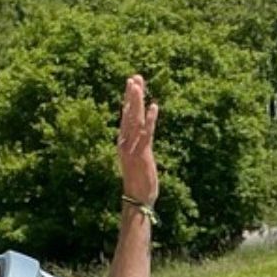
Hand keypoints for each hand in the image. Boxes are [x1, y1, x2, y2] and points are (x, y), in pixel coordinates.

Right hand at [117, 74, 158, 208]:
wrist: (137, 198)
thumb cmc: (138, 180)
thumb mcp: (136, 158)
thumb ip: (136, 144)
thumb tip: (137, 135)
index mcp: (123, 142)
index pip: (125, 116)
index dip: (128, 99)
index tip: (131, 83)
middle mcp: (125, 142)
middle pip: (128, 114)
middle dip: (132, 95)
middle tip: (135, 77)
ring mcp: (133, 148)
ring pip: (135, 120)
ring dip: (137, 102)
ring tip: (138, 85)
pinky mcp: (143, 154)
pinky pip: (147, 133)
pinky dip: (150, 119)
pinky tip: (153, 106)